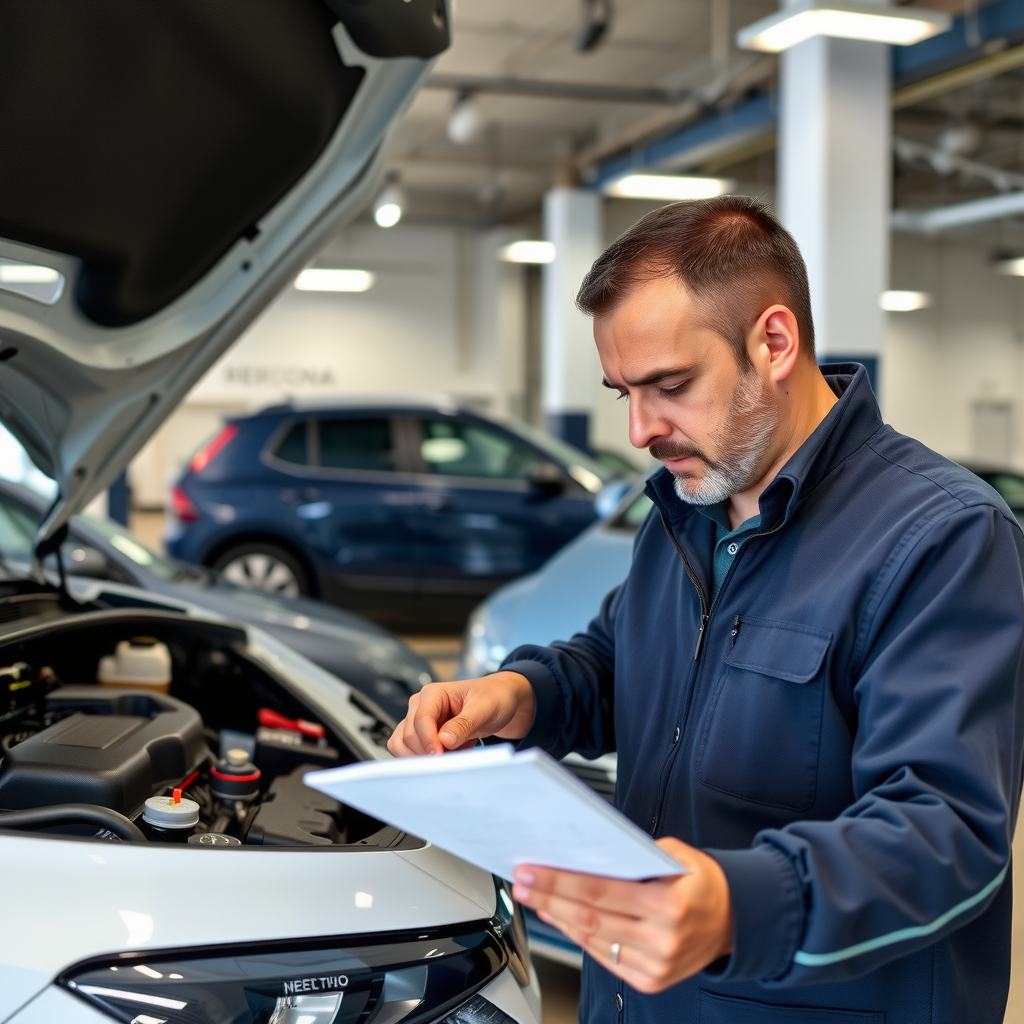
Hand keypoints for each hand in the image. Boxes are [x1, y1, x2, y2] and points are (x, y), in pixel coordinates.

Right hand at [387, 671, 535, 756]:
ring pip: (403, 745)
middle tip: (452, 759)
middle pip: (409, 735)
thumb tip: (443, 741)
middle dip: (428, 752)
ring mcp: (419, 721)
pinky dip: (424, 759)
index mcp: (433, 693)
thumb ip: (464, 724)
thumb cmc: (493, 697)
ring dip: (422, 757)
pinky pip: (410, 751)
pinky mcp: (422, 735)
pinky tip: (448, 756)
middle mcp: (421, 705)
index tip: (440, 756)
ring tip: (452, 755)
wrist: (500, 701)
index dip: (428, 741)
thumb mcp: (485, 708)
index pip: (420, 720)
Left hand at [512, 838, 732, 993]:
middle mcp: (662, 938)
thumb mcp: (678, 855)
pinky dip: (579, 937)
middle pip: (589, 917)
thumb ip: (637, 853)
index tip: (532, 870)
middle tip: (522, 882)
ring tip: (537, 897)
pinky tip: (563, 919)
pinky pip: (605, 958)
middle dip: (549, 897)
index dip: (559, 881)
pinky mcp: (651, 980)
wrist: (736, 921)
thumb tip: (590, 852)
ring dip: (558, 918)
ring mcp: (656, 965)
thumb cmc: (703, 882)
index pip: (599, 891)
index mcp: (669, 903)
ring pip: (593, 939)